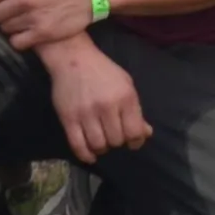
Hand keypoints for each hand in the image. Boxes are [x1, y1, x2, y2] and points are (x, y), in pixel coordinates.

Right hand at [41, 39, 152, 159]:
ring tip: (102, 142)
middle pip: (116, 140)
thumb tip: (146, 133)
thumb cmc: (103, 71)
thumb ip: (136, 110)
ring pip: (98, 144)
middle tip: (114, 136)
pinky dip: (86, 155)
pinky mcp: (68, 118)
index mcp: (125, 97)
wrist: (73, 58)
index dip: (136, 141)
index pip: (134, 131)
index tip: (133, 142)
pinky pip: (78, 145)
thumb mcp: (126, 84)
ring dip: (102, 148)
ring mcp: (86, 113)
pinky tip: (91, 155)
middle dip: (118, 142)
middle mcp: (107, 106)